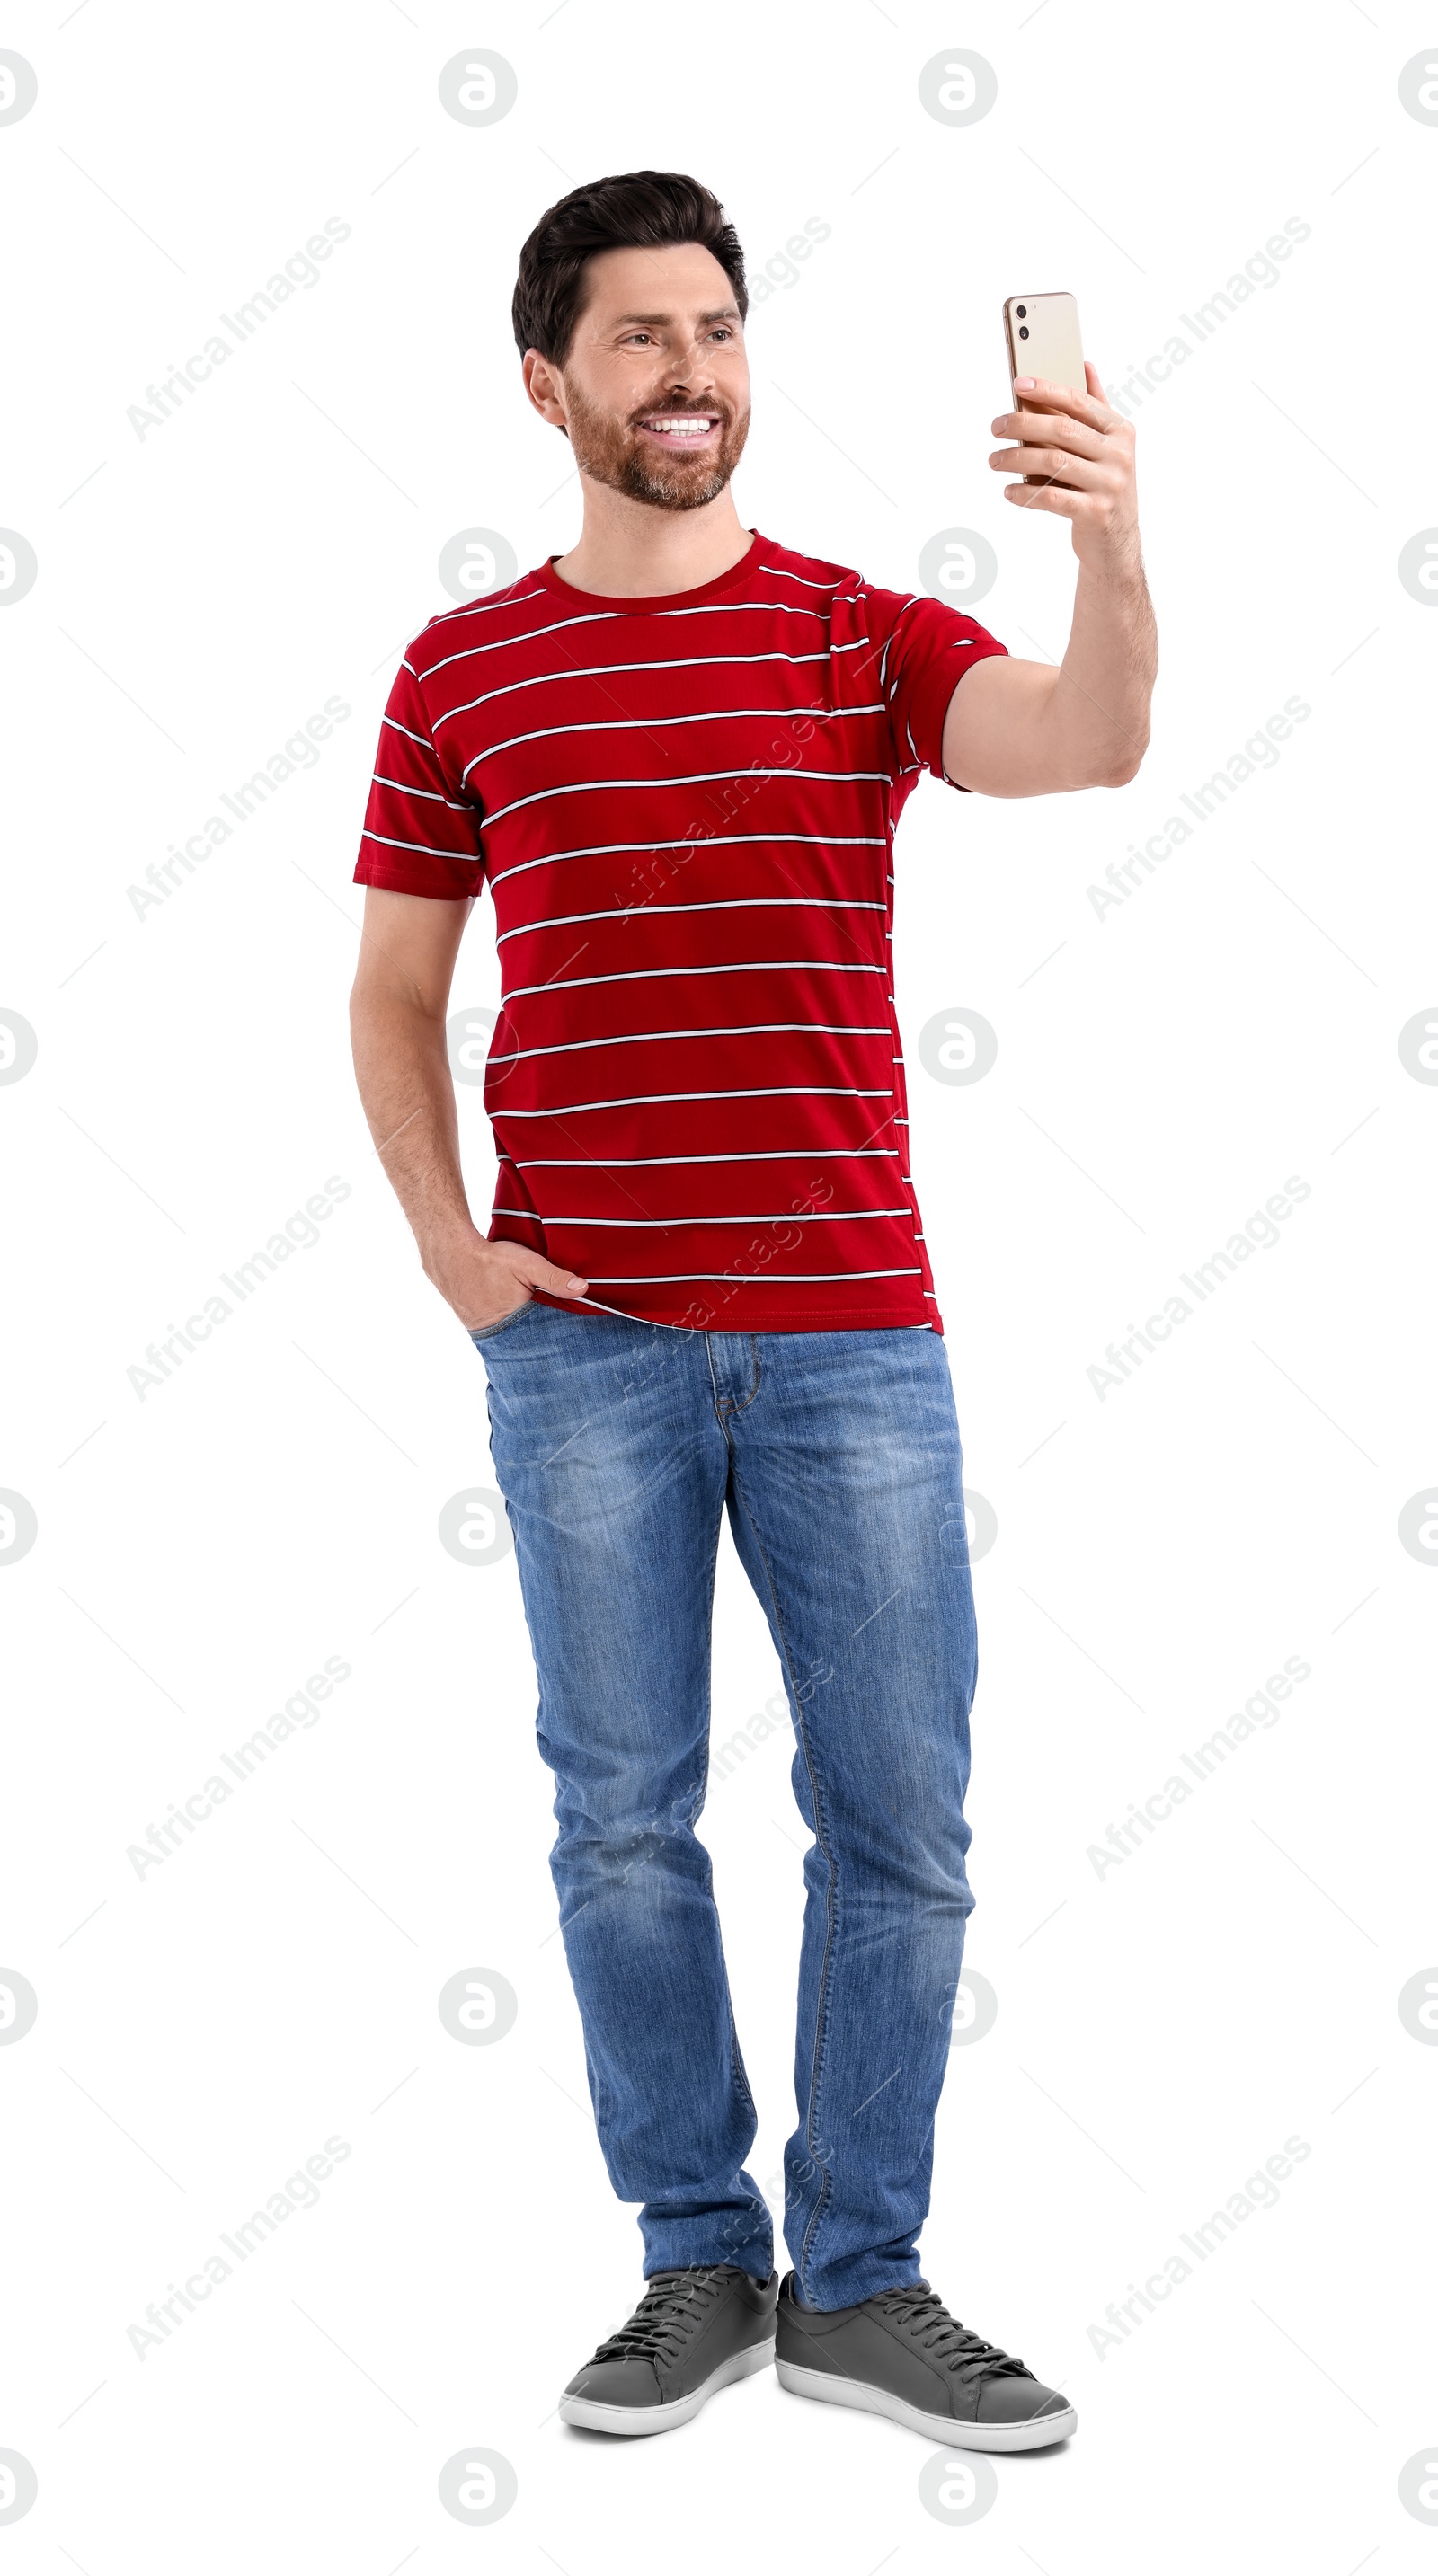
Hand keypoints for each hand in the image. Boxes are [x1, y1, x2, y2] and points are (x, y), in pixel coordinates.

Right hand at [420, 1223, 588, 1330]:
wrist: (449, 1255)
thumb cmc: (489, 1259)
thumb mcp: (526, 1264)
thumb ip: (554, 1277)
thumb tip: (583, 1289)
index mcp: (516, 1324)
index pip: (547, 1339)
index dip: (561, 1338)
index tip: (578, 1339)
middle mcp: (500, 1335)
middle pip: (531, 1344)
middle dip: (546, 1343)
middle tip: (564, 1344)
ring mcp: (486, 1333)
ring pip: (515, 1339)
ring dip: (528, 1337)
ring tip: (546, 1336)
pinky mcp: (477, 1326)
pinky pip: (501, 1333)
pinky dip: (512, 1329)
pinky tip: (519, 1321)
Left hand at [989, 363, 1138, 575]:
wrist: (1116, 543)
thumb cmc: (1104, 486)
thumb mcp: (1108, 446)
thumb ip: (1097, 407)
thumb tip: (1085, 366)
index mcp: (1120, 431)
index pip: (1078, 402)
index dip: (1048, 390)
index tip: (1019, 384)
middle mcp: (1118, 455)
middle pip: (1061, 430)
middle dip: (1022, 424)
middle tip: (996, 426)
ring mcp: (1109, 485)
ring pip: (1053, 462)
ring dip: (1016, 459)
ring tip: (994, 460)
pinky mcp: (1095, 513)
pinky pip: (1051, 497)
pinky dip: (1025, 493)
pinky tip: (1008, 491)